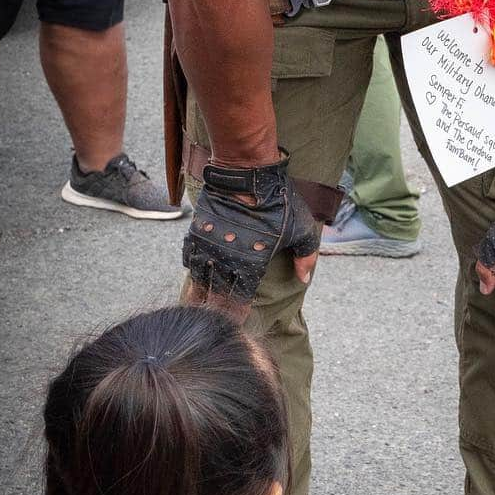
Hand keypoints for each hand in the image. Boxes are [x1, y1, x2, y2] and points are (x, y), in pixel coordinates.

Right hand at [183, 156, 318, 321]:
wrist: (247, 173)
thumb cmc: (278, 201)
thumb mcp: (302, 229)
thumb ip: (305, 257)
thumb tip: (304, 279)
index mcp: (251, 264)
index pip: (240, 298)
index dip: (236, 313)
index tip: (236, 322)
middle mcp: (226, 260)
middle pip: (216, 294)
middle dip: (215, 309)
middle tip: (213, 321)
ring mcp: (208, 246)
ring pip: (198, 279)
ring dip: (199, 294)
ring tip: (197, 307)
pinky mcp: (196, 232)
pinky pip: (189, 257)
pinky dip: (192, 268)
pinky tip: (194, 274)